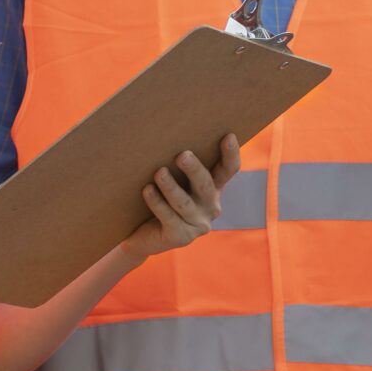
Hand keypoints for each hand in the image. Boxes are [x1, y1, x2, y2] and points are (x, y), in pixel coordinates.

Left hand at [119, 135, 240, 261]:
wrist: (141, 235)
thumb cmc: (158, 199)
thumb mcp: (173, 180)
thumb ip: (177, 164)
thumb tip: (166, 132)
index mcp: (212, 189)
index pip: (228, 170)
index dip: (230, 154)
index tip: (228, 135)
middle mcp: (210, 207)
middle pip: (205, 184)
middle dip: (194, 169)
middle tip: (182, 155)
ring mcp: (197, 224)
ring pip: (184, 202)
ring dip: (171, 187)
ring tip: (159, 172)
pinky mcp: (180, 237)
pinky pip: (168, 217)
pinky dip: (157, 203)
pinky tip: (147, 190)